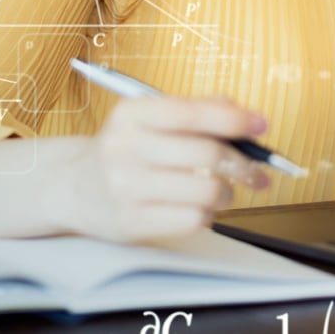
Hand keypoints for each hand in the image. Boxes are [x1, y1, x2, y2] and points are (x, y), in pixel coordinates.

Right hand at [59, 96, 271, 242]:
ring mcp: (126, 188)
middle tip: (256, 171)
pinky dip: (207, 215)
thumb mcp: (149, 119)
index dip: (235, 119)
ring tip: (223, 192)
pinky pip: (192, 220)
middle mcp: (125, 148)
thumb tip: (244, 114)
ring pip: (207, 190)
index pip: (193, 113)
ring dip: (228, 193)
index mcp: (132, 114)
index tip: (261, 125)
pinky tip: (200, 208)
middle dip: (244, 164)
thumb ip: (196, 110)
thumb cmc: (125, 150)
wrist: (73, 187)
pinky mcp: (131, 222)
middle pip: (208, 154)